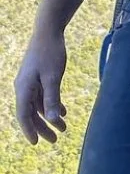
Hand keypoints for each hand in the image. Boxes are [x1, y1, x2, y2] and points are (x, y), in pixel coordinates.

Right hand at [14, 30, 67, 145]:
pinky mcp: (38, 77)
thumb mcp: (53, 77)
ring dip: (49, 117)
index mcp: (23, 88)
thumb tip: (51, 119)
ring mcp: (30, 82)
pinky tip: (62, 112)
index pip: (23, 115)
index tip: (36, 143)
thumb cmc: (50, 52)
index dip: (29, 130)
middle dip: (42, 127)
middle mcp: (24, 87)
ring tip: (62, 128)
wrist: (48, 31)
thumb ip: (52, 98)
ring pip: (38, 105)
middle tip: (55, 140)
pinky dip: (52, 104)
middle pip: (31, 113)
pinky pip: (43, 96)